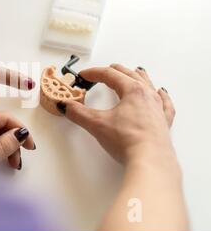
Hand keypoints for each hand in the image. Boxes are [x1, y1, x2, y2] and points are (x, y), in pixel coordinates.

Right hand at [58, 64, 175, 164]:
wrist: (150, 160)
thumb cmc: (128, 140)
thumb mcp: (96, 124)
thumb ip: (78, 113)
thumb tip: (66, 106)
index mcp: (132, 90)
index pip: (110, 75)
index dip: (94, 73)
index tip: (85, 75)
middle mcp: (147, 95)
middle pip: (130, 75)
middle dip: (115, 71)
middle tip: (105, 70)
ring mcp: (157, 108)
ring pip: (148, 85)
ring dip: (138, 77)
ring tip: (134, 71)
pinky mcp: (163, 122)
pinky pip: (165, 103)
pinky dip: (161, 96)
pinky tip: (161, 92)